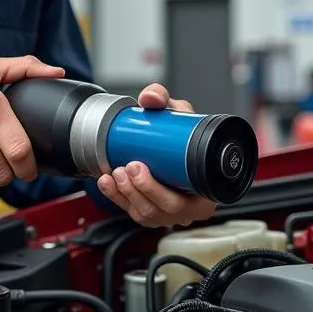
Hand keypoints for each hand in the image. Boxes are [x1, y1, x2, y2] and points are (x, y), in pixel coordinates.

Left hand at [96, 83, 217, 227]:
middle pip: (164, 209)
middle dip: (141, 189)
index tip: (142, 167)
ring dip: (127, 194)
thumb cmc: (182, 134)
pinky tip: (107, 183)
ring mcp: (169, 212)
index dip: (160, 190)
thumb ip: (163, 99)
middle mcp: (189, 206)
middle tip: (128, 166)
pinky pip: (132, 211)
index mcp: (205, 188)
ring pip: (146, 213)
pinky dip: (117, 197)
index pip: (189, 202)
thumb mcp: (178, 113)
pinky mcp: (150, 212)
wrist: (170, 139)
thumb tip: (150, 98)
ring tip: (116, 173)